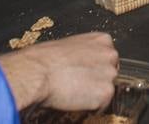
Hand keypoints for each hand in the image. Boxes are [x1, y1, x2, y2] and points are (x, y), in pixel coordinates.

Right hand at [0, 32, 117, 111]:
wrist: (38, 72)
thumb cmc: (45, 59)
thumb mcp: (69, 46)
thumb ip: (84, 52)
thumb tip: (83, 62)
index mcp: (102, 40)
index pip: (108, 58)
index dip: (95, 68)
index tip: (85, 72)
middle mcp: (110, 55)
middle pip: (110, 73)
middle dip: (97, 80)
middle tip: (78, 84)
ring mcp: (110, 75)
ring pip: (106, 90)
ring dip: (93, 94)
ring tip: (74, 91)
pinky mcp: (106, 93)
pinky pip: (101, 106)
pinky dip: (90, 107)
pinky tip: (76, 99)